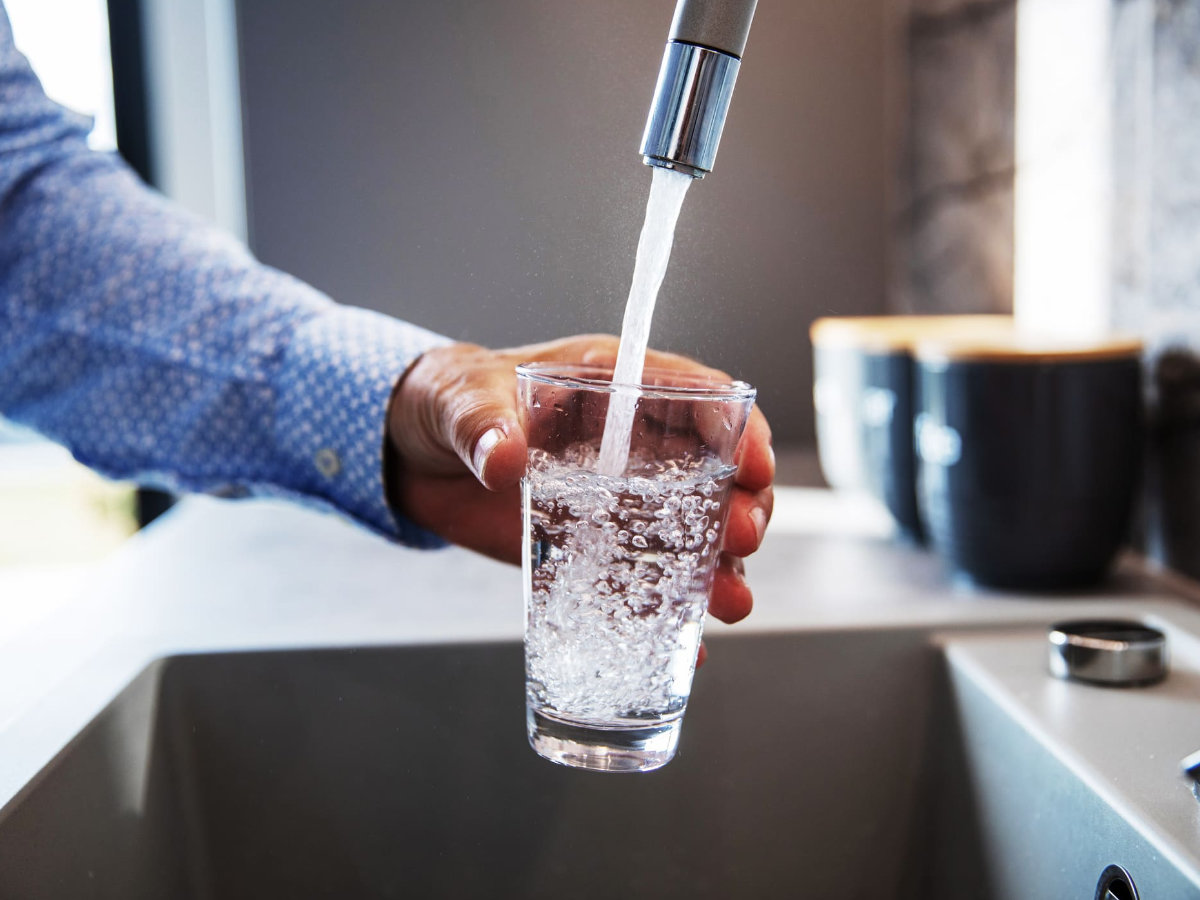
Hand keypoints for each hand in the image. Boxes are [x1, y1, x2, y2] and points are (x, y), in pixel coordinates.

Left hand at [387, 334, 774, 638]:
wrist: (410, 455)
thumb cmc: (446, 401)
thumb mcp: (459, 399)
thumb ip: (480, 424)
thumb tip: (504, 457)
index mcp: (611, 388)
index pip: (696, 398)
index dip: (736, 428)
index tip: (754, 465)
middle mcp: (629, 445)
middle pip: (710, 472)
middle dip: (739, 505)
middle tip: (742, 539)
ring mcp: (614, 501)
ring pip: (688, 533)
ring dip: (717, 567)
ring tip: (730, 603)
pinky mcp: (588, 547)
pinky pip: (636, 580)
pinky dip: (663, 612)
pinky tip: (687, 647)